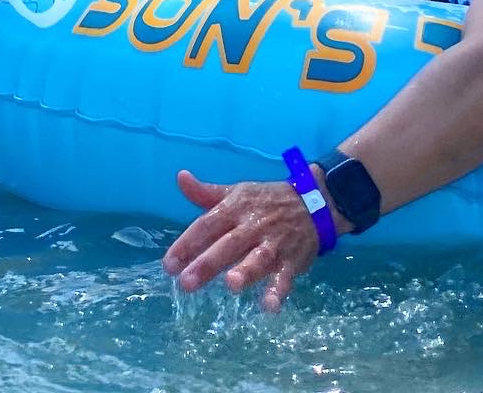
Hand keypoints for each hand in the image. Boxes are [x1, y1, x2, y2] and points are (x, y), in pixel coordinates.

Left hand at [162, 168, 329, 310]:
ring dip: (245, 271)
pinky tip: (269, 306)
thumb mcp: (236, 192)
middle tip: (186, 283)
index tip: (168, 265)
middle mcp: (253, 225)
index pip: (207, 225)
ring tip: (230, 285)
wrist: (313, 202)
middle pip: (228, 245)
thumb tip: (180, 177)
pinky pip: (285, 277)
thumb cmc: (265, 201)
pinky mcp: (292, 260)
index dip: (187, 244)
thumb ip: (206, 192)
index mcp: (236, 207)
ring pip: (258, 259)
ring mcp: (274, 243)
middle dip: (208, 263)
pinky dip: (278, 291)